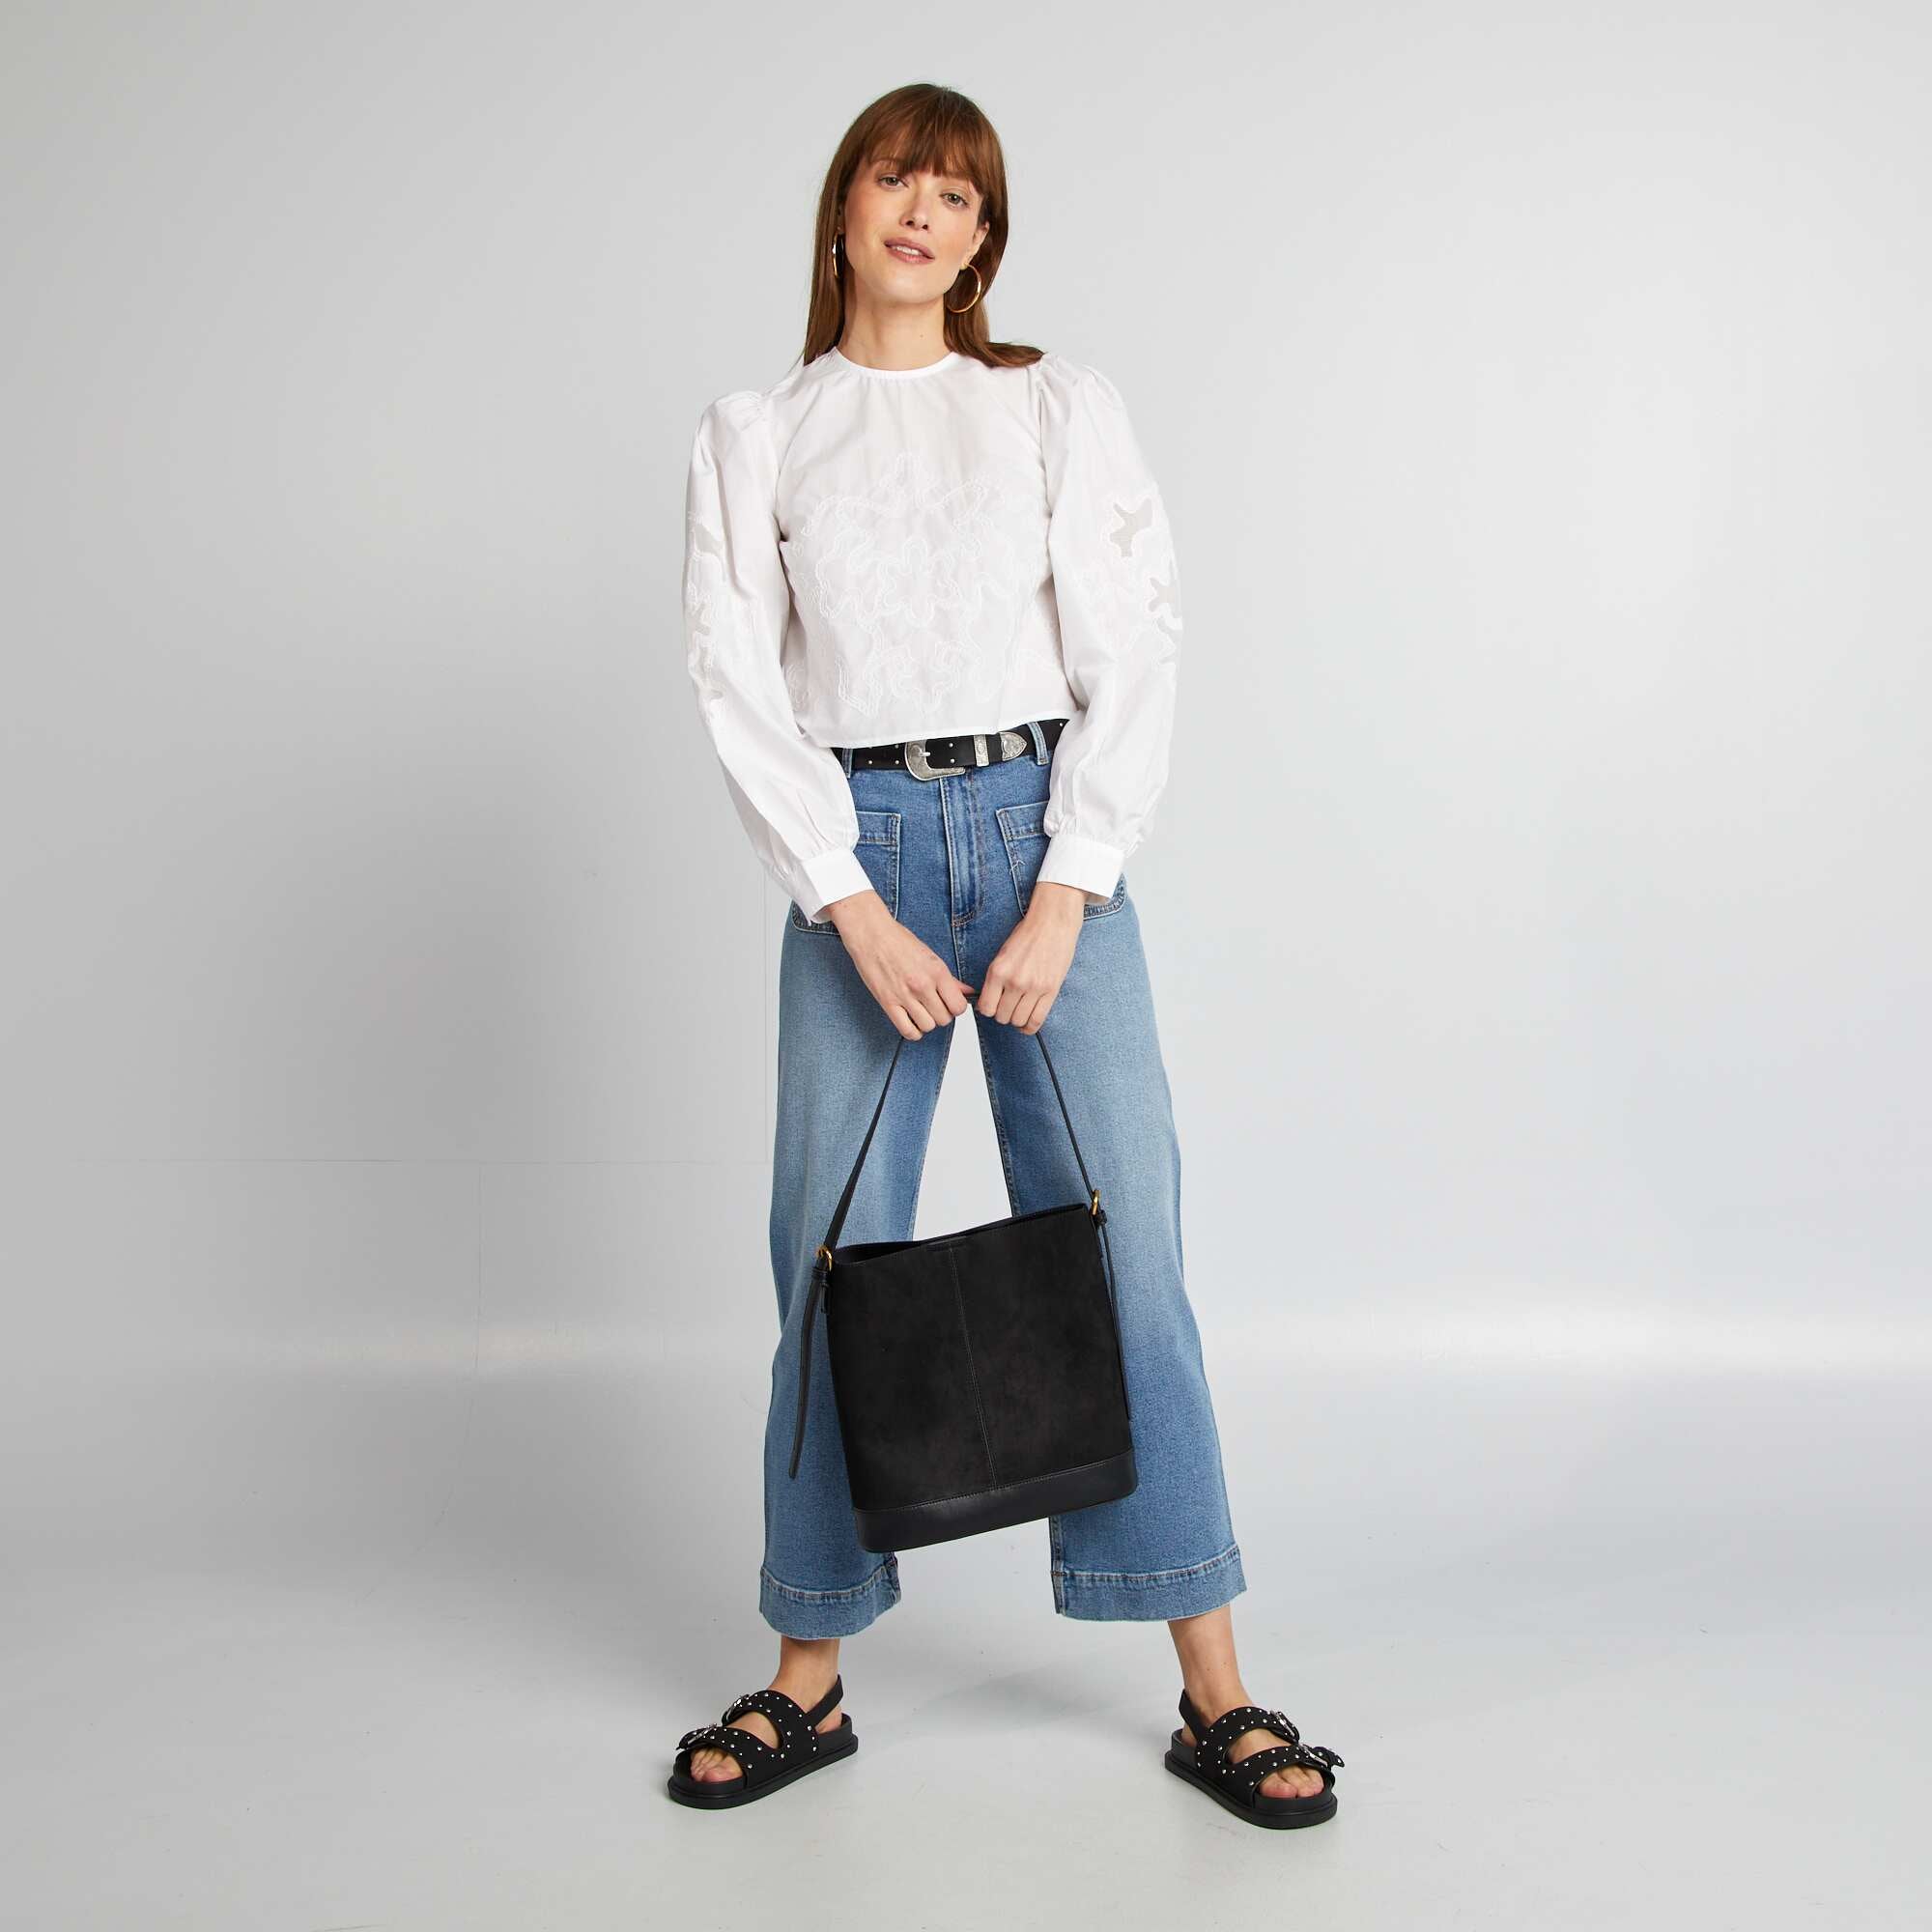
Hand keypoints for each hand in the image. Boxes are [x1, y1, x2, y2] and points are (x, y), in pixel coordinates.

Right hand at [824, 890, 975, 1040]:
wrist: (871, 935)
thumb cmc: (899, 941)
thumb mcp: (930, 956)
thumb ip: (949, 978)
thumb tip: (967, 992)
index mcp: (937, 972)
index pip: (958, 1006)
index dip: (956, 1008)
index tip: (950, 1003)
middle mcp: (922, 985)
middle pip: (944, 1019)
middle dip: (942, 1015)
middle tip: (934, 1006)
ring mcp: (904, 996)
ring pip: (928, 1026)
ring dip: (927, 1022)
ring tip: (922, 1011)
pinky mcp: (887, 1003)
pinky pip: (907, 1030)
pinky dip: (913, 1031)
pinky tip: (912, 1021)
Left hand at [975, 883, 1086, 1032]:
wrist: (1052, 923)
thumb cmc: (1028, 935)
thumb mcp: (1002, 955)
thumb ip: (995, 979)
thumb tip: (988, 1003)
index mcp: (998, 971)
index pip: (986, 1008)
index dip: (988, 1009)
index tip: (992, 1006)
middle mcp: (1014, 981)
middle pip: (1002, 1017)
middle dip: (1003, 1014)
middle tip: (1007, 1006)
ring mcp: (1033, 988)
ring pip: (1018, 1021)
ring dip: (1016, 1020)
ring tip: (1019, 1010)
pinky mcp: (1050, 990)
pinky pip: (1036, 1020)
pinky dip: (1030, 1026)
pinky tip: (1028, 1022)